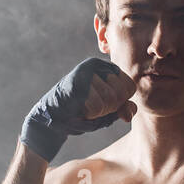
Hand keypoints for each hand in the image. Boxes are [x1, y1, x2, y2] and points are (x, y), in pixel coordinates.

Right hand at [20, 58, 136, 161]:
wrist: (53, 118)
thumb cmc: (83, 112)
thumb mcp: (109, 111)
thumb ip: (124, 109)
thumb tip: (128, 114)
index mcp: (107, 68)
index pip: (130, 87)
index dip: (120, 103)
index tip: (105, 104)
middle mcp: (96, 65)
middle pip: (120, 94)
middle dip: (109, 108)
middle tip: (93, 107)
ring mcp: (84, 72)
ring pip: (110, 99)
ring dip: (99, 112)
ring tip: (85, 108)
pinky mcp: (75, 82)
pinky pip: (97, 105)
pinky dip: (91, 114)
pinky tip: (79, 109)